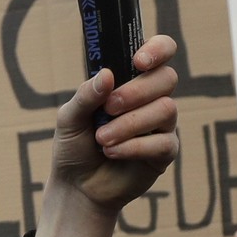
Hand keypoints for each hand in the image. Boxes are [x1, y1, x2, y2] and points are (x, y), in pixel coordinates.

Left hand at [49, 34, 180, 218]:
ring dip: (130, 123)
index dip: (157, 50)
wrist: (76, 186)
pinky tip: (112, 152)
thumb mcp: (69, 119)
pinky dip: (133, 146)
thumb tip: (107, 74)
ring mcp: (161, 125)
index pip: (161, 51)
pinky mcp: (165, 152)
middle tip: (108, 108)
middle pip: (166, 78)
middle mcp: (151, 98)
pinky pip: (163, 142)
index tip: (138, 61)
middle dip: (136, 91)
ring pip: (167, 109)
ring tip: (102, 139)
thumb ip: (86, 96)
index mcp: (131, 80)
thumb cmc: (74, 147)